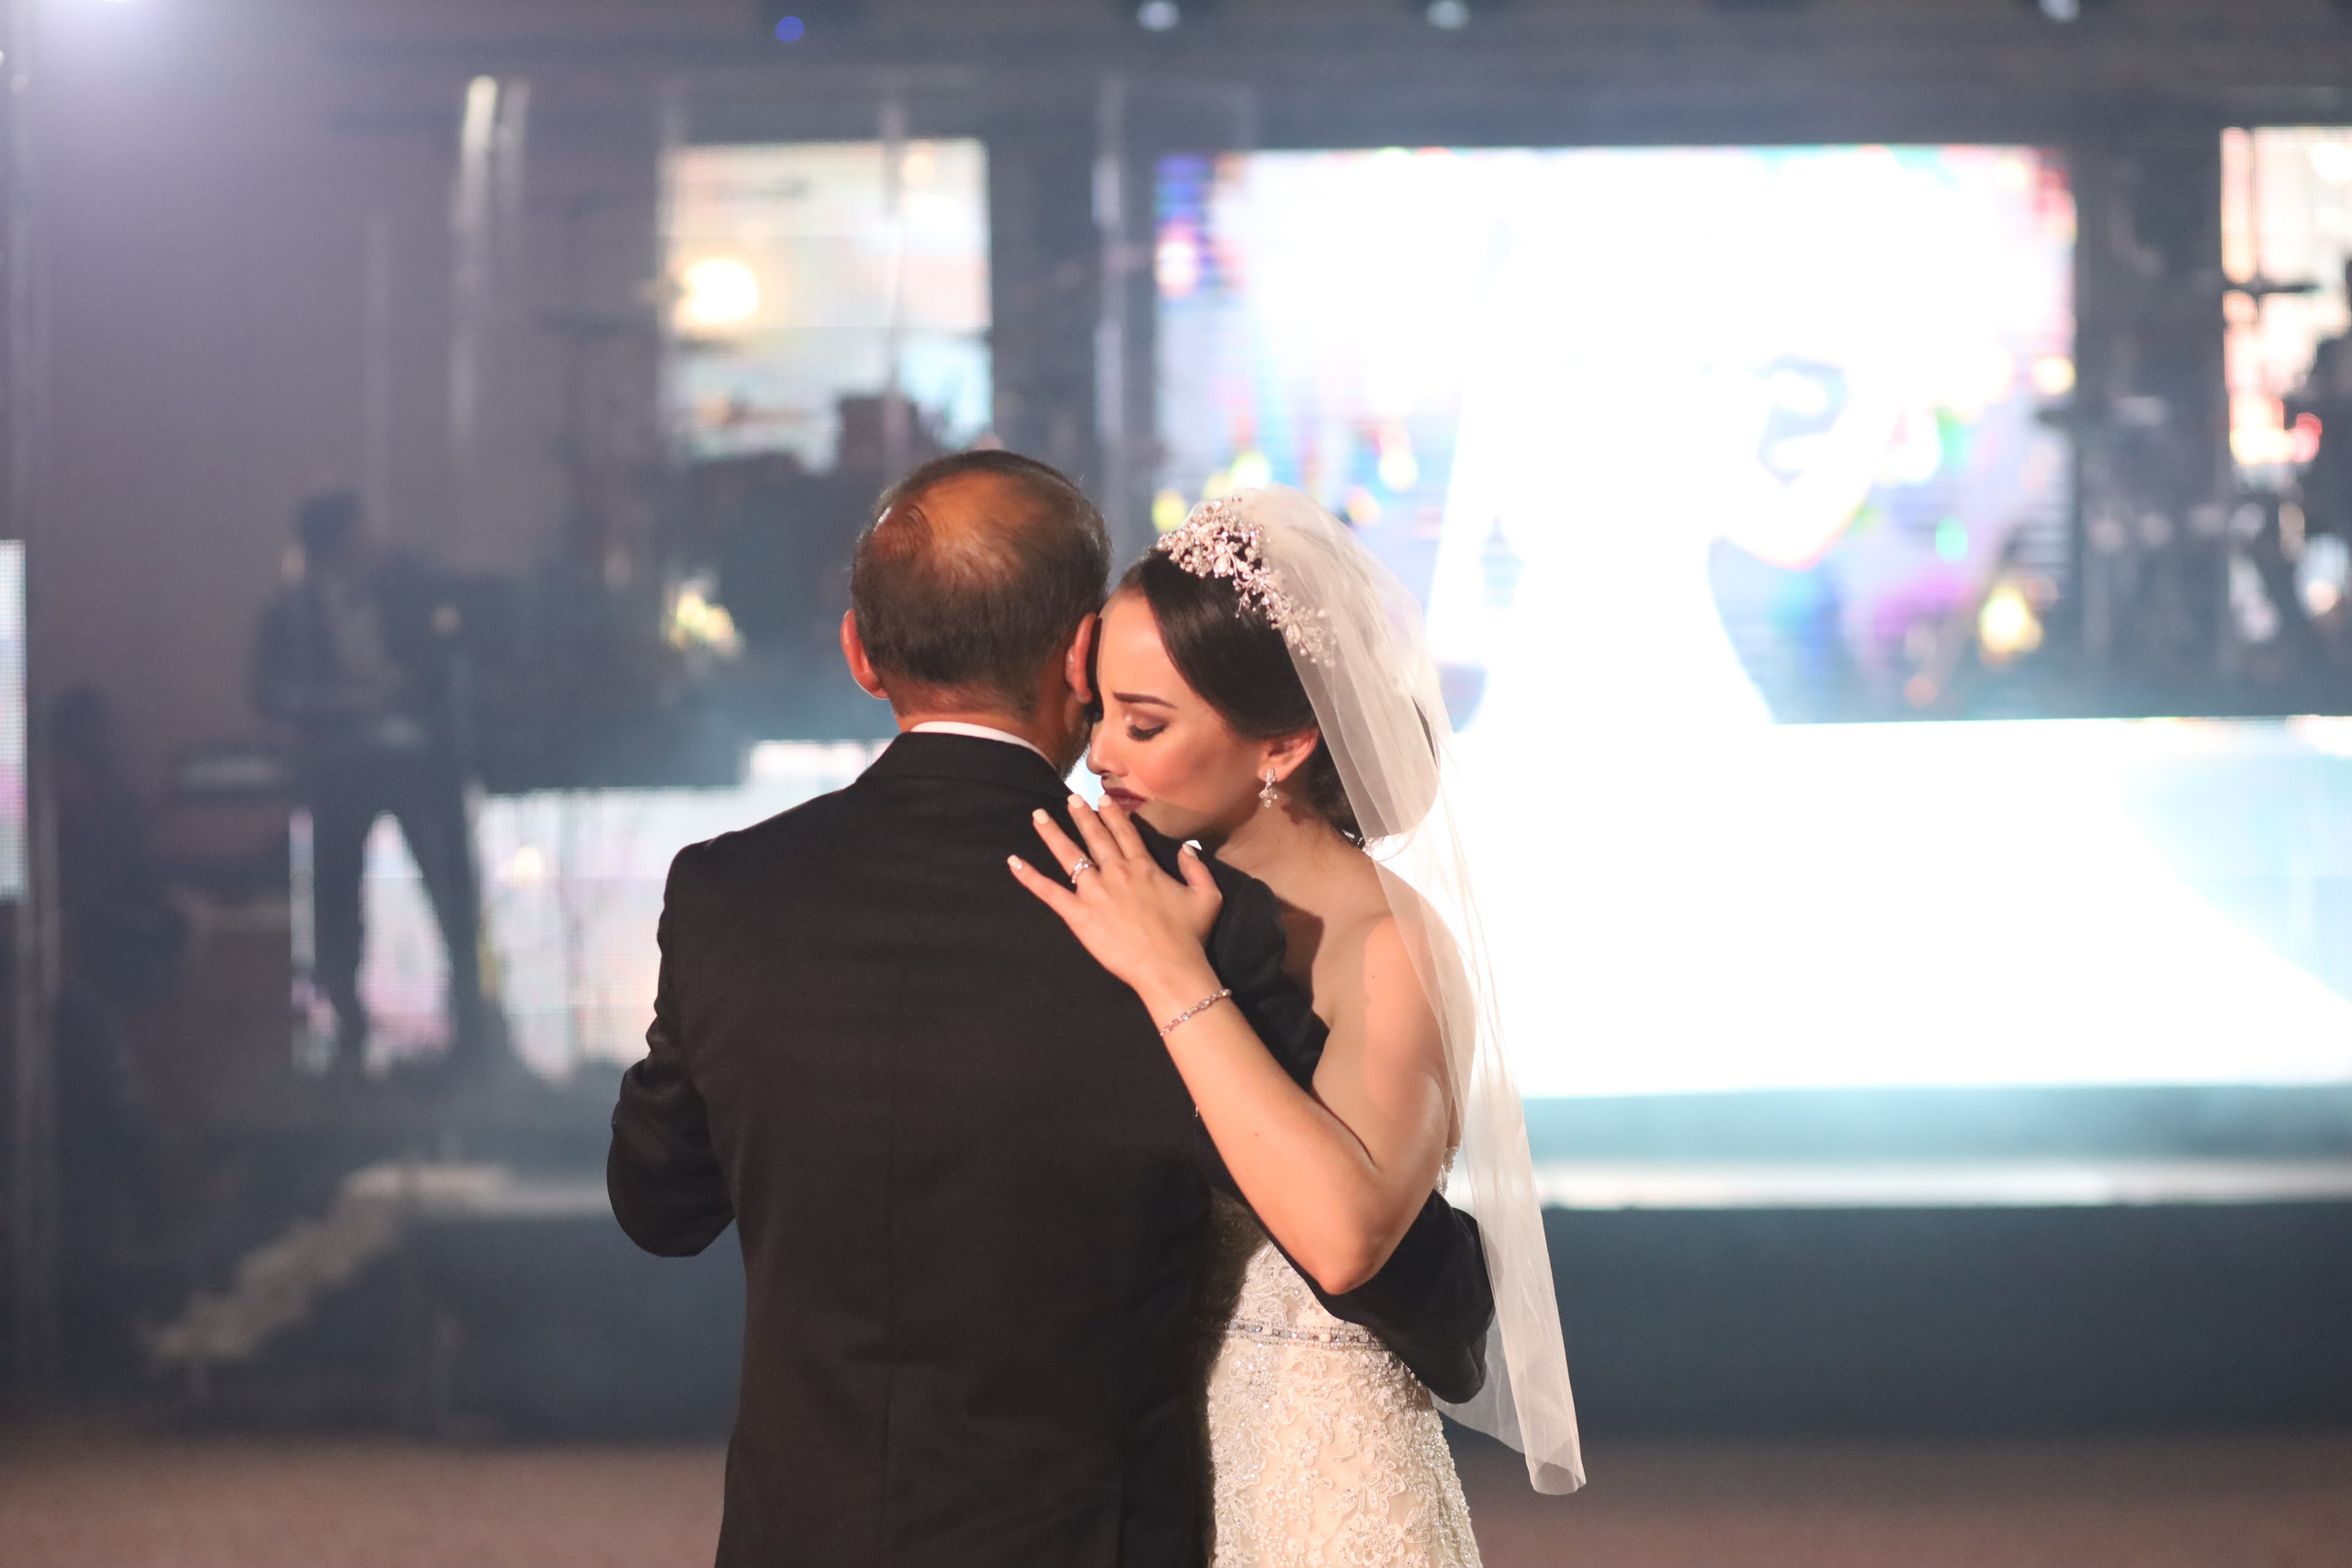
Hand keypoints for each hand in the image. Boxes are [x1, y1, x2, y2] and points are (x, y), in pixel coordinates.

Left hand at [1009, 794, 1223, 1012]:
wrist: (1169, 967)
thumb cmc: (1189, 936)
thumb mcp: (1207, 897)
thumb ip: (1197, 868)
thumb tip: (1187, 847)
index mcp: (1143, 867)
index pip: (1124, 833)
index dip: (1112, 815)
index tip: (1102, 799)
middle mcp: (1116, 872)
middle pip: (1095, 837)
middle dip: (1081, 815)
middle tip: (1070, 798)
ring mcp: (1095, 892)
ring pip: (1069, 855)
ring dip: (1052, 834)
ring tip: (1038, 815)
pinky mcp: (1079, 915)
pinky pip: (1050, 892)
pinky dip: (1030, 877)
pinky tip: (1014, 862)